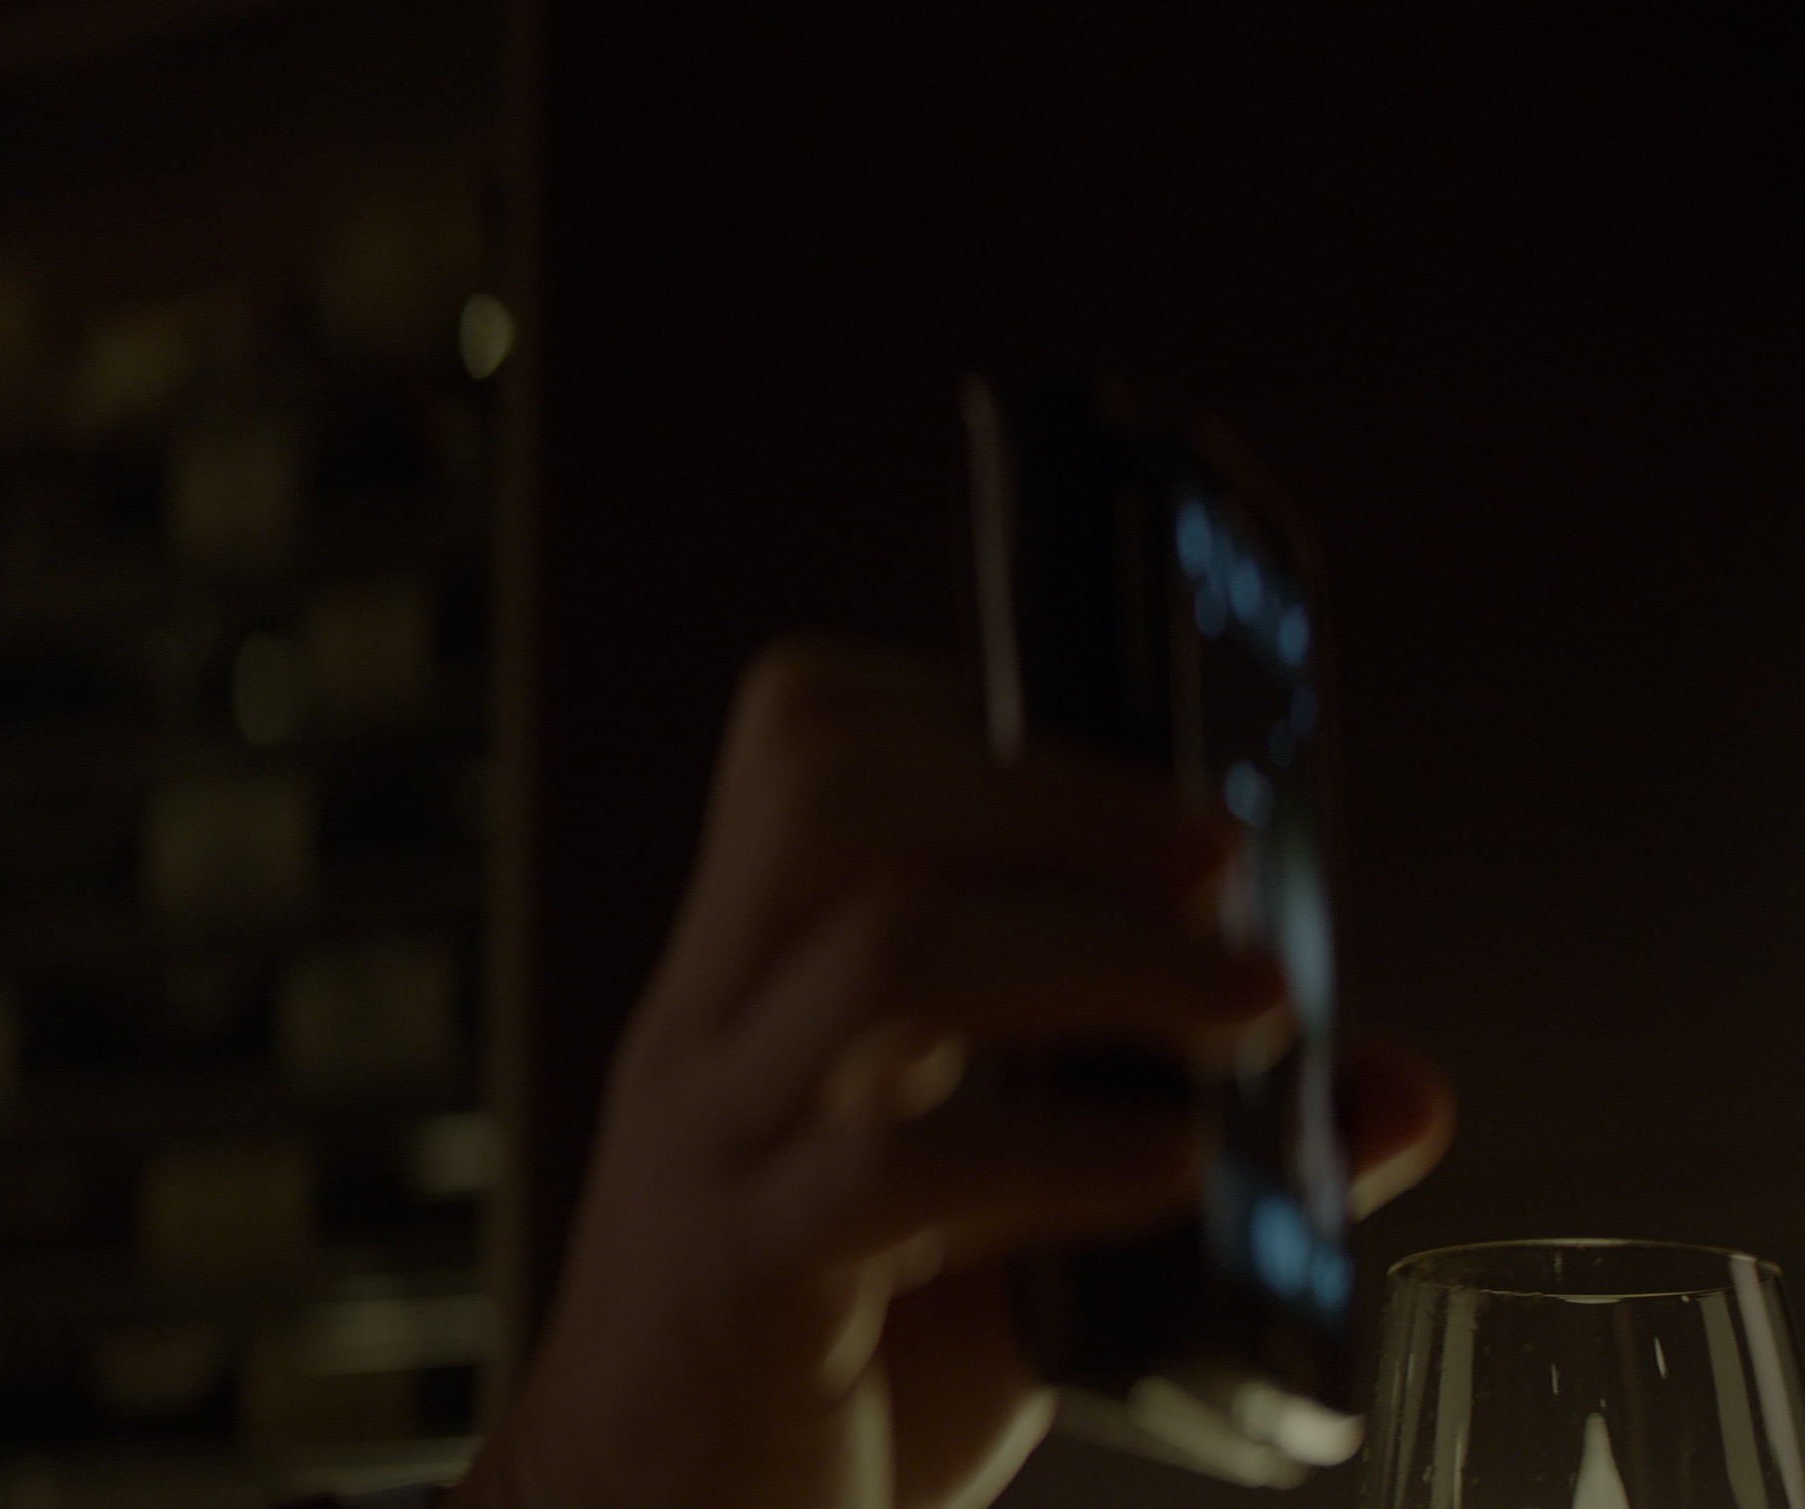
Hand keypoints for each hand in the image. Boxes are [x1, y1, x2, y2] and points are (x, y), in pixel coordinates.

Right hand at [465, 641, 1454, 1508]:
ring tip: (1242, 1007)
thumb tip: (1391, 1087)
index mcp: (755, 986)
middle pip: (824, 792)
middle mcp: (715, 1035)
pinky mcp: (745, 1284)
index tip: (1148, 805)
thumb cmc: (814, 1383)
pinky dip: (1062, 1151)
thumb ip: (1166, 1144)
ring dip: (1096, 949)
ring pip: (872, 951)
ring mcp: (715, 1150)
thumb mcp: (1002, 1241)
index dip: (978, 724)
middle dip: (1051, 793)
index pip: (805, 741)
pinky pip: (888, 1171)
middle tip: (1219, 866)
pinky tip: (1170, 1174)